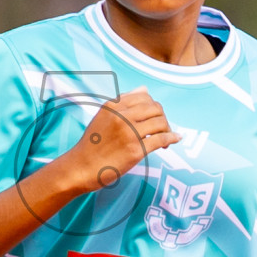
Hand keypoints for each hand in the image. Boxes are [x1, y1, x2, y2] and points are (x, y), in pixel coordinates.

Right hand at [59, 87, 179, 192]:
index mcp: (113, 106)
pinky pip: (161, 139)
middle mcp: (121, 116)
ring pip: (160, 123)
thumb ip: (124, 102)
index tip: (154, 117)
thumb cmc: (92, 144)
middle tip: (162, 129)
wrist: (81, 167)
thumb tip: (145, 89)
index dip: (153, 107)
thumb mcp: (103, 116)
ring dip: (167, 129)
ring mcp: (128, 133)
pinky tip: (175, 139)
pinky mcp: (135, 150)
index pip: (144, 97)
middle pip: (155, 108)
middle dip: (162, 118)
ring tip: (165, 138)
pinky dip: (172, 138)